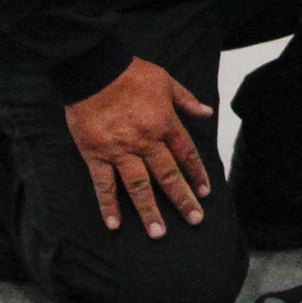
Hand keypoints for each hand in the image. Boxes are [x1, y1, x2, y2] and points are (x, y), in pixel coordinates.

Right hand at [63, 58, 212, 238]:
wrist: (94, 70)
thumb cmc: (131, 73)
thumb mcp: (166, 81)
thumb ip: (187, 100)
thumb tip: (207, 112)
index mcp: (164, 124)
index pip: (186, 154)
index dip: (197, 174)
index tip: (205, 193)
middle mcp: (145, 142)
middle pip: (167, 175)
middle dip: (182, 199)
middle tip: (195, 220)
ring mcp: (119, 151)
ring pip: (138, 186)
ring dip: (150, 210)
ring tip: (159, 233)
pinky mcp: (95, 155)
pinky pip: (103, 184)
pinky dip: (108, 205)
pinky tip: (114, 224)